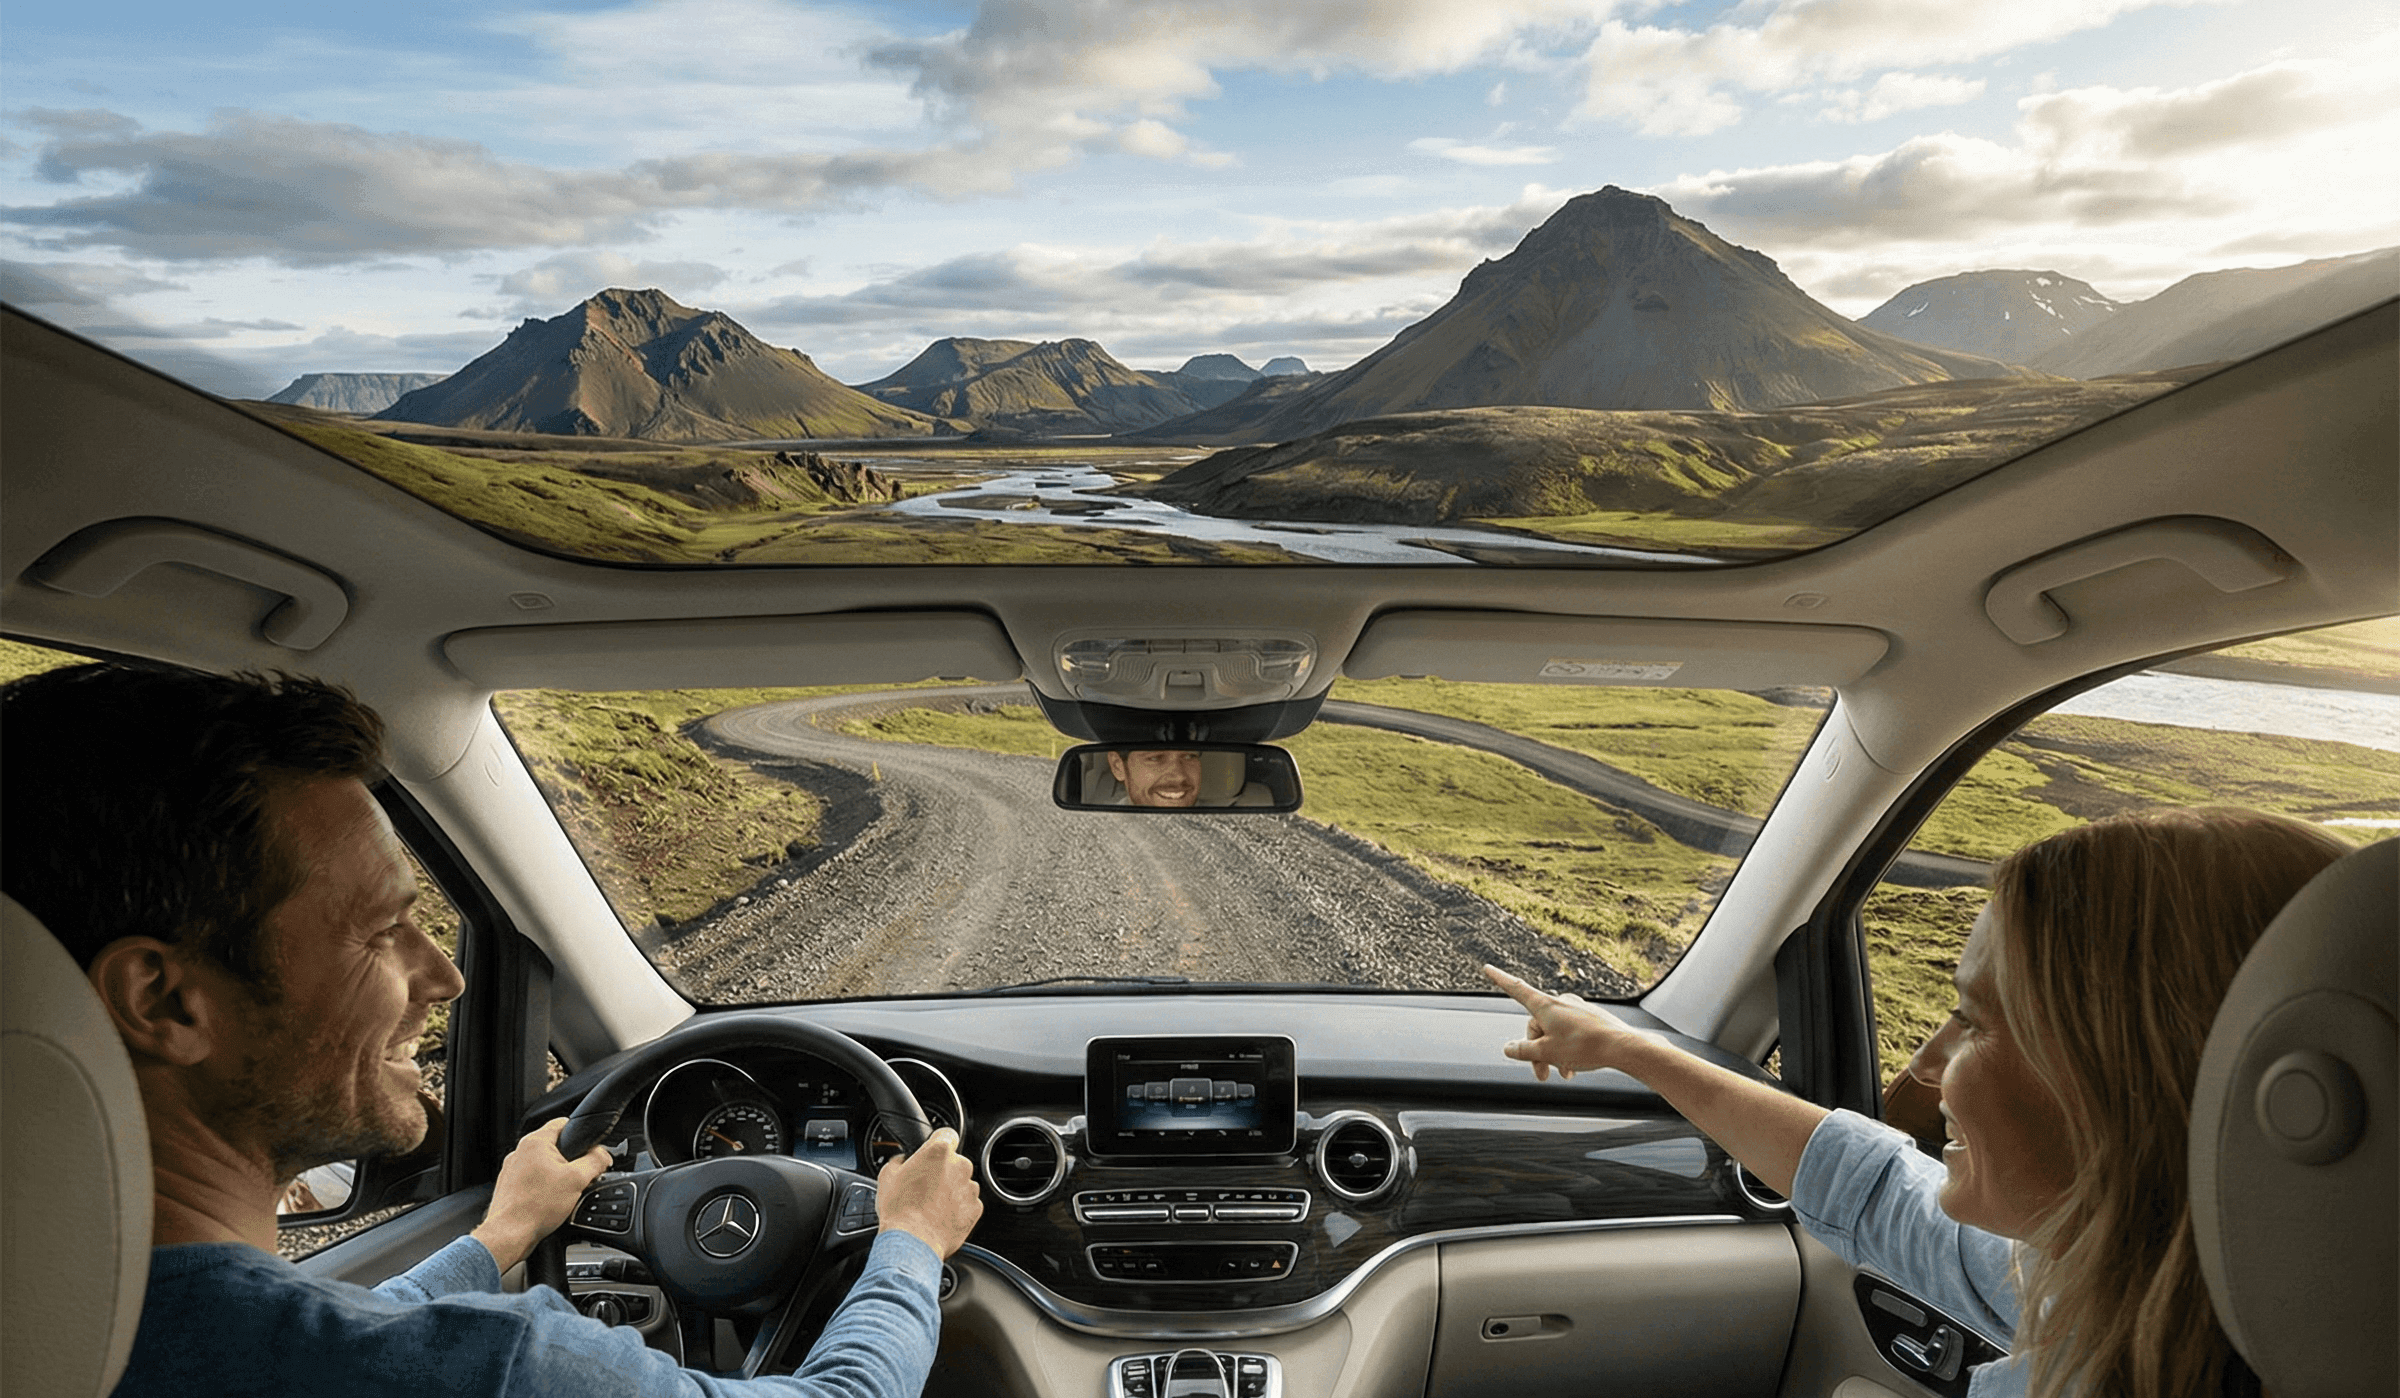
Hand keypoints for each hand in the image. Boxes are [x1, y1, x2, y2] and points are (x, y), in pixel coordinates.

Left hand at [471, 1118, 612, 1272]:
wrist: (510, 1235)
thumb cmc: (535, 1208)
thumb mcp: (577, 1180)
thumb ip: (595, 1161)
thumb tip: (603, 1155)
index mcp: (535, 1142)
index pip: (564, 1123)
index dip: (583, 1135)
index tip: (591, 1150)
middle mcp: (520, 1152)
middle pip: (556, 1147)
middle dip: (572, 1161)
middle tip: (579, 1178)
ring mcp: (512, 1170)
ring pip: (545, 1165)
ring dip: (558, 1176)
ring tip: (563, 1194)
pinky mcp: (510, 1187)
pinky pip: (534, 1181)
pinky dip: (544, 1189)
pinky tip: (550, 1204)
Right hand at [875, 1127, 981, 1257]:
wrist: (913, 1242)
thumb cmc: (900, 1210)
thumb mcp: (887, 1176)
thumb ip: (900, 1160)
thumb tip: (902, 1160)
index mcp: (939, 1151)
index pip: (947, 1134)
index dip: (938, 1143)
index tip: (933, 1152)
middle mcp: (960, 1166)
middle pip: (955, 1161)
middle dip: (943, 1171)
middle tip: (925, 1187)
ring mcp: (970, 1187)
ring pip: (962, 1183)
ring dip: (951, 1190)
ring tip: (932, 1205)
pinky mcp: (976, 1208)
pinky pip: (968, 1202)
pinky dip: (958, 1208)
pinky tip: (941, 1216)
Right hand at [1483, 964, 1638, 1080]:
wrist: (1623, 1047)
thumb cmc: (1585, 1047)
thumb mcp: (1547, 1053)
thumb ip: (1523, 1050)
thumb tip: (1508, 1048)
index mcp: (1546, 1006)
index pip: (1516, 989)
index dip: (1500, 979)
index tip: (1487, 968)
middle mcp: (1561, 1002)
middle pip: (1536, 1026)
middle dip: (1537, 1051)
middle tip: (1542, 1074)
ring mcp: (1577, 1009)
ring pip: (1554, 1032)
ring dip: (1553, 1054)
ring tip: (1562, 1073)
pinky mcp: (1590, 1018)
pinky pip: (1570, 1033)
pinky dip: (1567, 1050)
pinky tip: (1573, 1067)